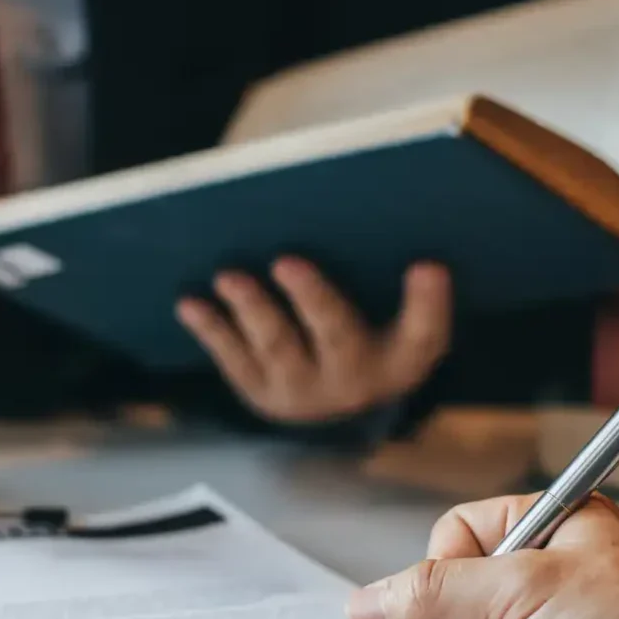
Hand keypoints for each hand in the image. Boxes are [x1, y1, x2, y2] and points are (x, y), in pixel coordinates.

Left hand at [175, 257, 450, 424]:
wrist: (337, 397)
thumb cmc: (373, 332)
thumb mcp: (397, 314)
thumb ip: (399, 279)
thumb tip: (386, 220)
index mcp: (401, 359)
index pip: (425, 334)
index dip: (428, 303)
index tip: (429, 265)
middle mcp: (355, 382)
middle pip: (337, 335)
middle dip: (312, 299)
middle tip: (287, 262)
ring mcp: (303, 392)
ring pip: (278, 348)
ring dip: (251, 310)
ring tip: (228, 277)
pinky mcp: (261, 394)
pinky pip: (234, 360)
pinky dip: (211, 330)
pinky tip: (190, 305)